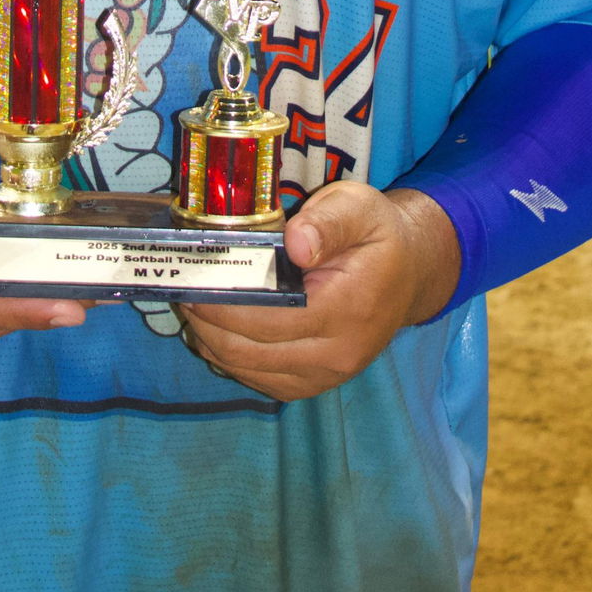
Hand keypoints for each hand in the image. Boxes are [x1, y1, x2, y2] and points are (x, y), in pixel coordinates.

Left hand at [177, 185, 459, 401]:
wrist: (411, 272)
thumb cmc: (378, 234)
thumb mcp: (359, 207)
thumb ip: (327, 222)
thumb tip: (296, 245)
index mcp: (348, 309)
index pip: (266, 318)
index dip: (220, 303)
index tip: (190, 280)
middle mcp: (338, 354)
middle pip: (249, 350)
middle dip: (206, 322)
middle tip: (181, 290)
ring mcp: (327, 376)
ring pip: (249, 371)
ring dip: (212, 342)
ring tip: (192, 307)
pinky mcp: (316, 384)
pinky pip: (262, 381)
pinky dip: (231, 359)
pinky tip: (216, 332)